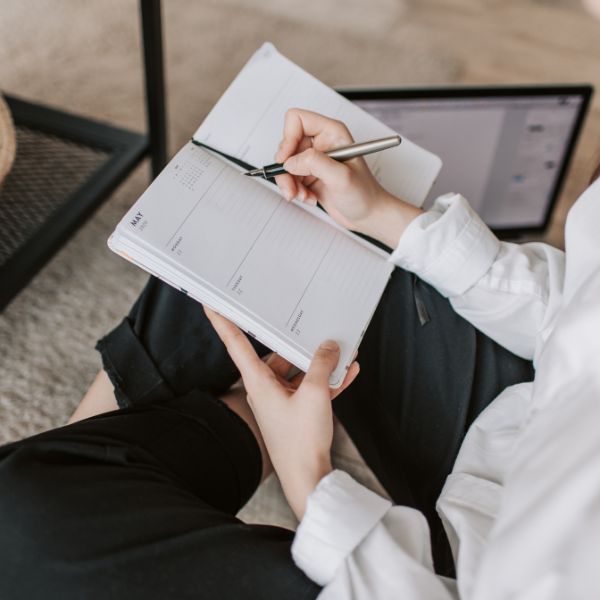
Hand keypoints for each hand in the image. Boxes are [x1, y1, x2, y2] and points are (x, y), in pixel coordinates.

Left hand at [204, 307, 359, 518]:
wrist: (309, 479)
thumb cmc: (302, 442)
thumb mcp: (316, 394)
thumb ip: (322, 364)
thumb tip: (329, 346)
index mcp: (258, 382)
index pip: (236, 344)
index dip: (223, 322)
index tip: (211, 304)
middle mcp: (265, 389)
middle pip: (278, 355)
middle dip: (299, 344)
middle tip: (312, 327)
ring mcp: (280, 401)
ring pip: (298, 372)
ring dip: (320, 364)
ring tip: (342, 351)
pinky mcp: (295, 412)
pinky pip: (310, 389)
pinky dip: (327, 381)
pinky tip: (347, 372)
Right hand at [274, 108, 422, 247]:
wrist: (369, 216)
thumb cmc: (365, 194)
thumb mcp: (341, 177)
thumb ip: (315, 163)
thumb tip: (291, 161)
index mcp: (332, 133)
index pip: (297, 120)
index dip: (287, 138)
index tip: (286, 160)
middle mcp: (322, 143)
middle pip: (287, 145)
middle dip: (286, 168)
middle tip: (292, 186)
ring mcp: (315, 160)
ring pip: (286, 164)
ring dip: (290, 183)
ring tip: (302, 196)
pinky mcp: (310, 175)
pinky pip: (290, 178)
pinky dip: (295, 190)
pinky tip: (309, 198)